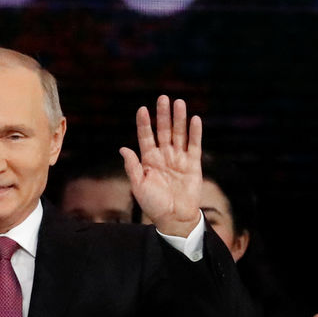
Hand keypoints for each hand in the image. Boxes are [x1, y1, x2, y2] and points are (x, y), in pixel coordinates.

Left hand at [119, 95, 201, 235]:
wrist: (174, 218)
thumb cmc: (153, 204)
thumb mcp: (138, 186)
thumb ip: (132, 166)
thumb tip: (123, 148)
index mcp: (149, 160)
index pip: (146, 137)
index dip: (144, 124)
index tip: (142, 109)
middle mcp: (164, 156)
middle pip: (164, 131)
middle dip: (163, 115)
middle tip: (163, 98)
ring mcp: (179, 159)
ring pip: (179, 134)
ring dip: (179, 119)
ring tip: (179, 103)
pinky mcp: (193, 165)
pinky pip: (194, 146)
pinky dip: (195, 133)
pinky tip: (194, 119)